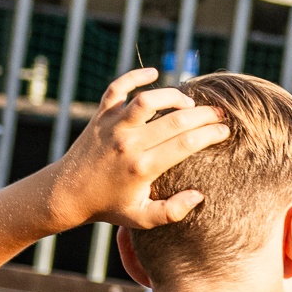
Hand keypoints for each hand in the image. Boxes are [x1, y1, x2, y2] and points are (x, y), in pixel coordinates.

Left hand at [51, 69, 230, 229]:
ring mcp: (112, 127)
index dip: (211, 134)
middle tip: (219, 114)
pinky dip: (133, 76)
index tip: (225, 131)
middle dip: (204, 114)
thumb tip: (198, 196)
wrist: (66, 193)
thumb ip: (173, 212)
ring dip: (172, 96)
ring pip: (147, 99)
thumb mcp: (142, 218)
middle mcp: (129, 143)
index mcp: (143, 167)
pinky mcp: (100, 116)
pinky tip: (153, 72)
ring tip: (188, 103)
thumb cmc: (109, 206)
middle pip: (175, 120)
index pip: (187, 143)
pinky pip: (116, 88)